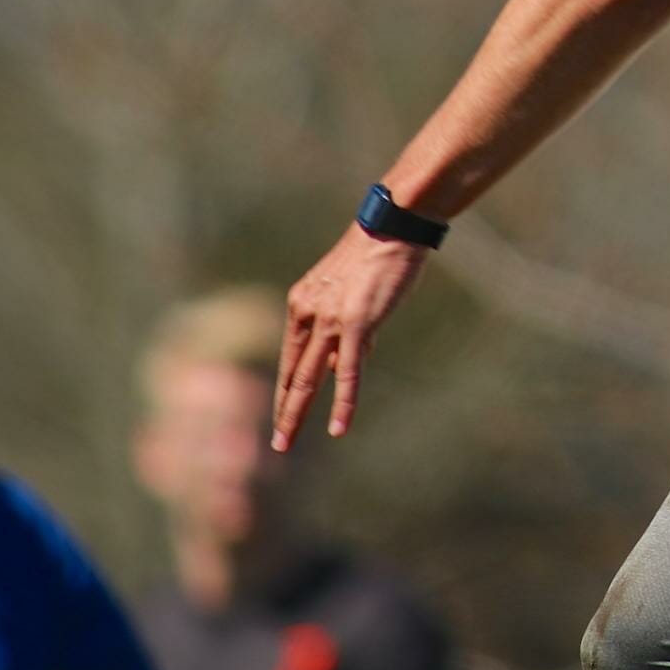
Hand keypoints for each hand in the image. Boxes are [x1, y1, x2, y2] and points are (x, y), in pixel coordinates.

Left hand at [272, 225, 431, 449]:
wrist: (393, 225)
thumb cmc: (378, 253)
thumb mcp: (351, 291)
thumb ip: (347, 325)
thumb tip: (351, 356)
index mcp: (302, 303)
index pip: (290, 357)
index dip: (285, 389)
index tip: (282, 413)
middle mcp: (308, 313)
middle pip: (292, 373)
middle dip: (284, 411)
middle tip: (277, 443)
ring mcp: (330, 320)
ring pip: (308, 378)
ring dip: (296, 414)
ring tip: (285, 444)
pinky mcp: (356, 324)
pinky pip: (347, 373)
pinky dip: (342, 403)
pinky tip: (338, 428)